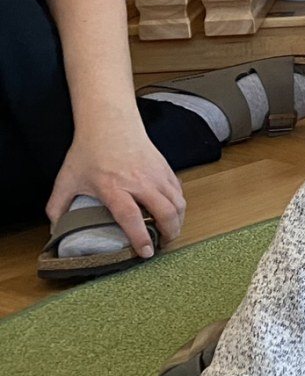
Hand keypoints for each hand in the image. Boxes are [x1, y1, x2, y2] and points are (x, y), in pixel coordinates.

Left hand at [48, 115, 185, 258]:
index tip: (146, 252)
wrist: (109, 123)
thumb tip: (55, 230)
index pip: (132, 218)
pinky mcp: (165, 168)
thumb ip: (57, 207)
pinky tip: (171, 211)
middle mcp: (139, 182)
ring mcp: (155, 174)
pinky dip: (178, 205)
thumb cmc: (89, 151)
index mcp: (114, 187)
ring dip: (178, 221)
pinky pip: (178, 191)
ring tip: (170, 231)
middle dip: (169, 233)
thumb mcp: (66, 180)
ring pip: (178, 203)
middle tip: (162, 244)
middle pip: (165, 212)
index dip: (140, 238)